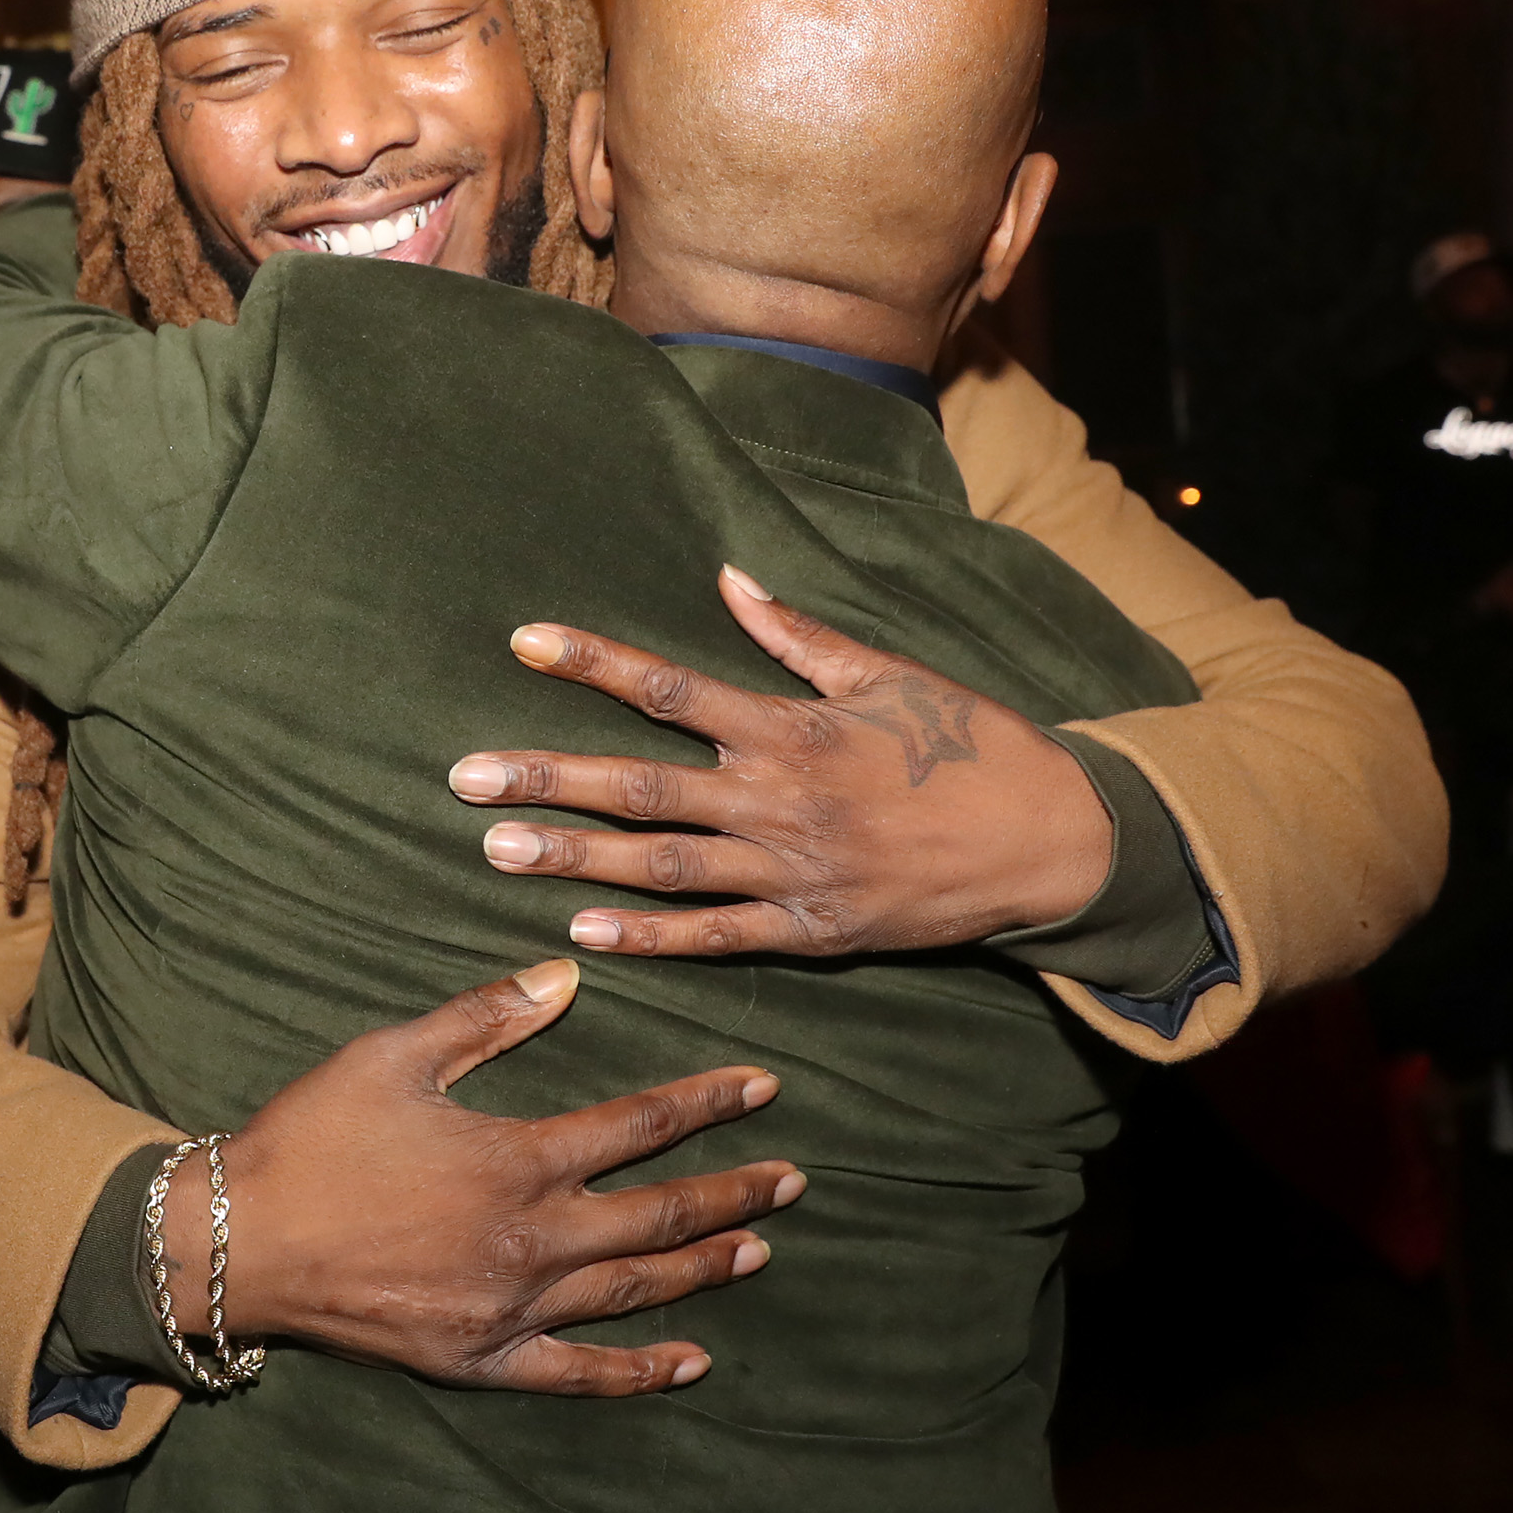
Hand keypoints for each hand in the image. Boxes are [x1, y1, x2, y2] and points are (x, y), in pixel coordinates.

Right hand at [192, 959, 801, 1395]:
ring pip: (633, 1291)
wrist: (238, 1241)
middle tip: (794, 1176)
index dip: (706, 1103)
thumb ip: (487, 1017)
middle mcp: (529, 1240)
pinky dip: (638, 1370)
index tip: (763, 1086)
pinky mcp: (479, 1359)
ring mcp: (509, 1309)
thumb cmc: (313, 1137)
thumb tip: (567, 978)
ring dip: (704, 1268)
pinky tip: (691, 1360)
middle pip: (658, 1215)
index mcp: (516, 1159)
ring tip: (762, 1247)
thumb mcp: (396, 1054)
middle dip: (733, 1191)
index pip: (639, 1125)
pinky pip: (576, 1374)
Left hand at [448, 566, 1110, 957]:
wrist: (1048, 840)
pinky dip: (651, 935)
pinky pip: (717, 936)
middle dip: (547, 778)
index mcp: (793, 726)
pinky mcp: (813, 929)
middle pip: (642, 786)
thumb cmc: (969, 744)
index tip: (524, 641)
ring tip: (498, 849)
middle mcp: (781, 798)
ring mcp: (793, 870)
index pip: (670, 686)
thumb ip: (798, 634)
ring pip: (663, 866)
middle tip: (464, 779)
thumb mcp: (889, 673)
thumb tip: (728, 576)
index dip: (593, 661)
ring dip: (576, 858)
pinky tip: (585, 930)